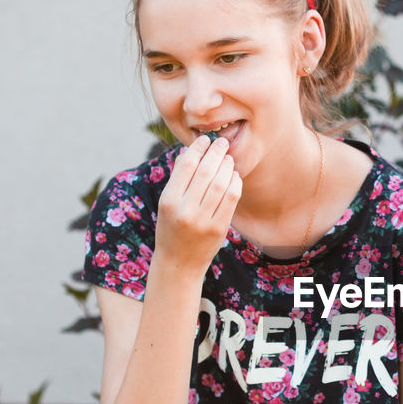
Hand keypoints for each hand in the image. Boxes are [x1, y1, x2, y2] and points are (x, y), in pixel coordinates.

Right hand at [156, 134, 242, 274]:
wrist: (179, 263)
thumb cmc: (172, 229)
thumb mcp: (167, 205)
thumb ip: (178, 180)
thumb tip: (191, 151)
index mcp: (169, 200)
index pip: (185, 166)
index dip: (197, 149)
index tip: (204, 140)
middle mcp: (185, 209)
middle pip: (205, 172)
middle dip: (215, 153)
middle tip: (221, 143)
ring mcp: (203, 220)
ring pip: (220, 183)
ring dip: (226, 166)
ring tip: (228, 159)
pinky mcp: (218, 228)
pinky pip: (231, 198)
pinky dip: (235, 183)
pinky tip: (234, 176)